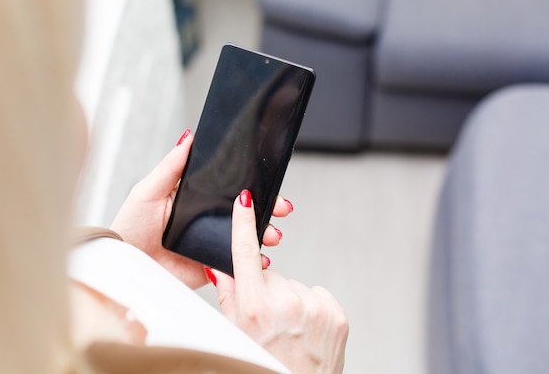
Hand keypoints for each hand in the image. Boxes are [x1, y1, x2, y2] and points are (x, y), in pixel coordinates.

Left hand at [110, 129, 293, 288]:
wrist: (124, 262)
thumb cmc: (130, 225)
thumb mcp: (149, 189)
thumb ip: (171, 166)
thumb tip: (188, 137)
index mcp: (197, 198)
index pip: (231, 189)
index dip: (253, 186)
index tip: (271, 182)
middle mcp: (208, 220)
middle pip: (245, 212)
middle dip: (269, 210)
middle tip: (280, 208)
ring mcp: (212, 243)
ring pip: (246, 237)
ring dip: (264, 235)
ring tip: (270, 236)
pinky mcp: (211, 266)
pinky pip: (236, 265)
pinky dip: (251, 263)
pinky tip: (260, 260)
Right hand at [211, 190, 348, 373]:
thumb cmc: (259, 365)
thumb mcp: (234, 333)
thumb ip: (228, 296)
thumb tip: (220, 268)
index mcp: (254, 307)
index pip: (245, 253)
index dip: (243, 223)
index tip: (244, 200)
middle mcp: (285, 303)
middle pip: (271, 275)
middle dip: (267, 290)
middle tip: (268, 321)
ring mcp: (314, 308)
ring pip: (295, 286)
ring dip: (291, 301)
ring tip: (289, 331)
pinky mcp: (336, 315)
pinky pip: (317, 293)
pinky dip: (312, 307)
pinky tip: (306, 330)